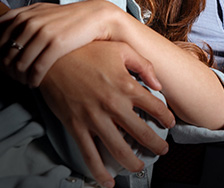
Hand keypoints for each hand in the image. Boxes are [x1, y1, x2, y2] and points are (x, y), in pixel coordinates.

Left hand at [0, 0, 137, 86]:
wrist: (96, 17)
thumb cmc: (67, 17)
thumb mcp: (40, 10)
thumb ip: (15, 16)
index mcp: (25, 15)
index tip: (4, 65)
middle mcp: (31, 23)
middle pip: (8, 54)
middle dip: (8, 70)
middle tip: (14, 78)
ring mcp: (43, 34)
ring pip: (20, 63)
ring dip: (19, 77)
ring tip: (24, 81)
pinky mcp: (57, 45)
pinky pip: (36, 68)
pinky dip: (32, 79)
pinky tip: (35, 83)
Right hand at [39, 41, 175, 186]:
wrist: (53, 57)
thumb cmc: (88, 50)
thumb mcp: (121, 49)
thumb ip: (144, 64)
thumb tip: (158, 84)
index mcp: (126, 85)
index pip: (155, 107)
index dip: (166, 118)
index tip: (170, 124)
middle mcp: (113, 105)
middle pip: (141, 133)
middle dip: (155, 145)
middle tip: (162, 150)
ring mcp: (94, 118)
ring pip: (118, 149)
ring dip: (132, 163)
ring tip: (139, 167)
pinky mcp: (76, 126)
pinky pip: (89, 154)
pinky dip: (99, 172)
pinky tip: (107, 182)